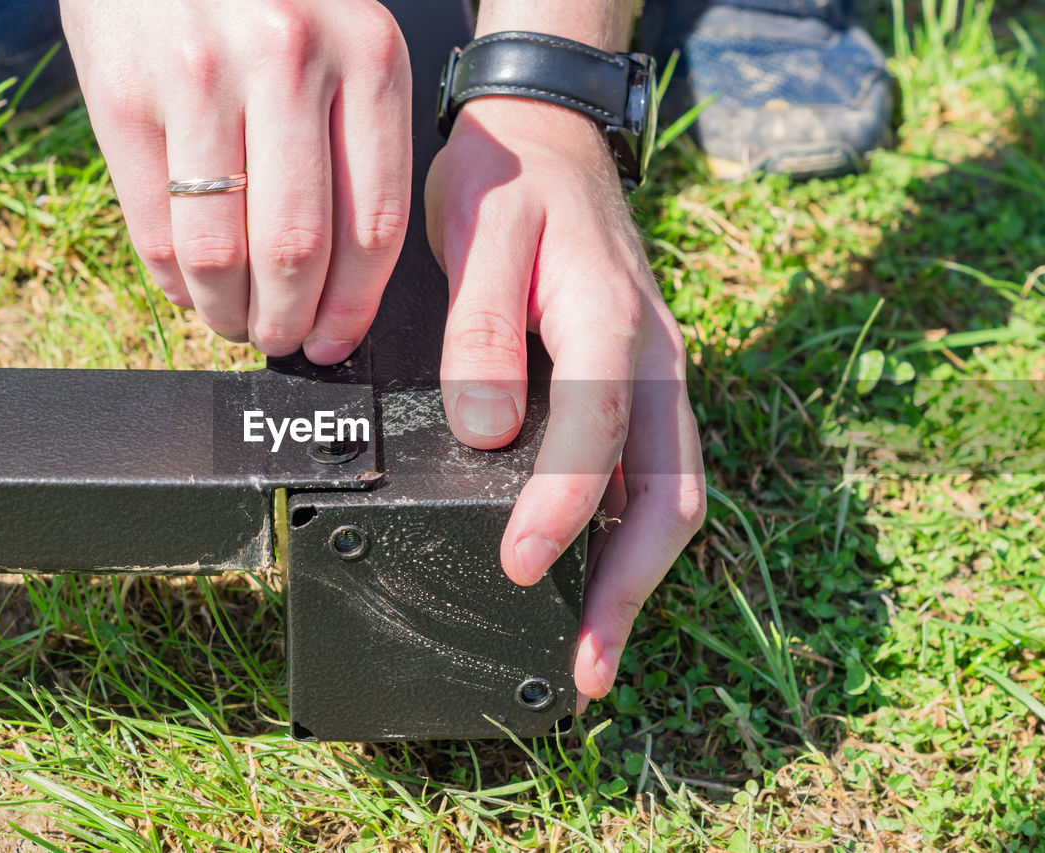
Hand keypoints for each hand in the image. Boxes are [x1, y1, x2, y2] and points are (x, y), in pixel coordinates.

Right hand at [60, 0, 411, 362]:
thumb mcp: (343, 39)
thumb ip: (356, 137)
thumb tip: (345, 278)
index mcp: (366, 54)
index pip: (373, 221)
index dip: (354, 304)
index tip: (338, 338)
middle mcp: (287, 60)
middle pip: (297, 250)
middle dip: (289, 321)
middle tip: (282, 338)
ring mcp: (198, 74)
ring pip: (221, 251)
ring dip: (228, 313)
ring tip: (235, 322)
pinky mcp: (122, 92)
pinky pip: (152, 227)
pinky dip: (174, 283)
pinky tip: (190, 288)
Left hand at [424, 98, 706, 710]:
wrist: (548, 139)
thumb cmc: (510, 181)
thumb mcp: (483, 233)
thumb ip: (483, 330)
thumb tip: (487, 427)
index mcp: (613, 320)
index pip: (598, 431)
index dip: (562, 506)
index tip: (518, 566)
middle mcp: (651, 360)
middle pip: (668, 493)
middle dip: (629, 587)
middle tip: (586, 665)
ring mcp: (651, 379)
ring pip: (668, 497)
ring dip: (636, 579)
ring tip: (594, 650)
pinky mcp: (635, 389)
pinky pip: (648, 477)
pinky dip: (628, 541)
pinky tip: (594, 579)